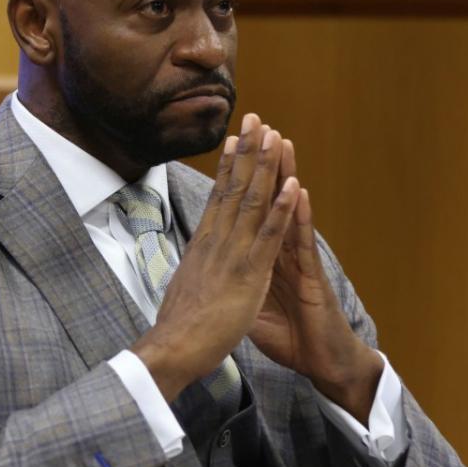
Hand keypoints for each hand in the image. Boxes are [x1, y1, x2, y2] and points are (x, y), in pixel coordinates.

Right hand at [132, 113, 299, 401]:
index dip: (229, 165)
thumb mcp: (185, 285)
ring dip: (266, 167)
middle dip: (247, 151)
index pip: (219, 195)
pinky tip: (293, 185)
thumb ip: (195, 266)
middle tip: (256, 118)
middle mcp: (217, 240)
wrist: (174, 348)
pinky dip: (283, 209)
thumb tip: (193, 257)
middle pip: (235, 187)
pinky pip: (269, 235)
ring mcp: (234, 253)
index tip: (235, 138)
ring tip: (276, 137)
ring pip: (253, 202)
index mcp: (204, 243)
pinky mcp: (250, 273)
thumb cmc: (179, 326)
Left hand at [248, 142, 382, 423]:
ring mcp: (299, 260)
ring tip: (281, 143)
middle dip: (261, 160)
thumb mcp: (251, 309)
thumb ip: (237, 286)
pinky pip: (304, 244)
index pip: (249, 207)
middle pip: (268, 197)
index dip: (239, 176)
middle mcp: (281, 250)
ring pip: (289, 211)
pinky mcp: (313, 277)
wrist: (322, 361)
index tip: (230, 144)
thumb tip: (214, 276)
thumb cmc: (291, 335)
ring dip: (285, 176)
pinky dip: (300, 217)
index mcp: (263, 254)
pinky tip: (298, 192)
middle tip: (257, 124)